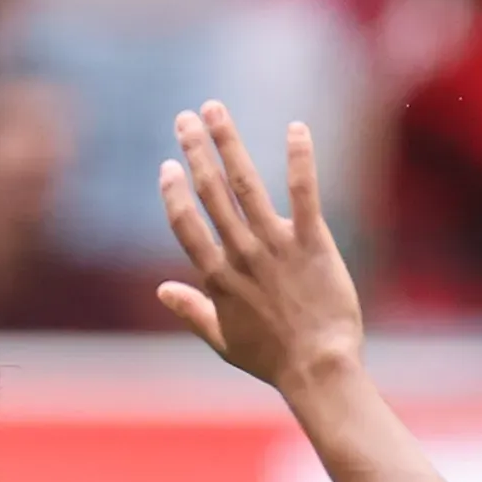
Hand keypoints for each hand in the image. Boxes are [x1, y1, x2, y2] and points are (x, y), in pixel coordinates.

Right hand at [156, 103, 367, 392]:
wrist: (319, 371)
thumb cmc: (274, 361)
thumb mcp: (223, 342)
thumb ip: (192, 311)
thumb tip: (161, 290)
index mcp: (218, 278)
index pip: (186, 225)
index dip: (174, 194)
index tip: (168, 167)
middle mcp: (241, 255)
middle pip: (210, 193)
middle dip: (195, 151)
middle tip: (185, 118)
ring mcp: (276, 247)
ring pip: (245, 185)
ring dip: (228, 143)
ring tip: (214, 110)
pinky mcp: (312, 244)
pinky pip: (303, 194)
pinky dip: (299, 160)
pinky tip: (296, 128)